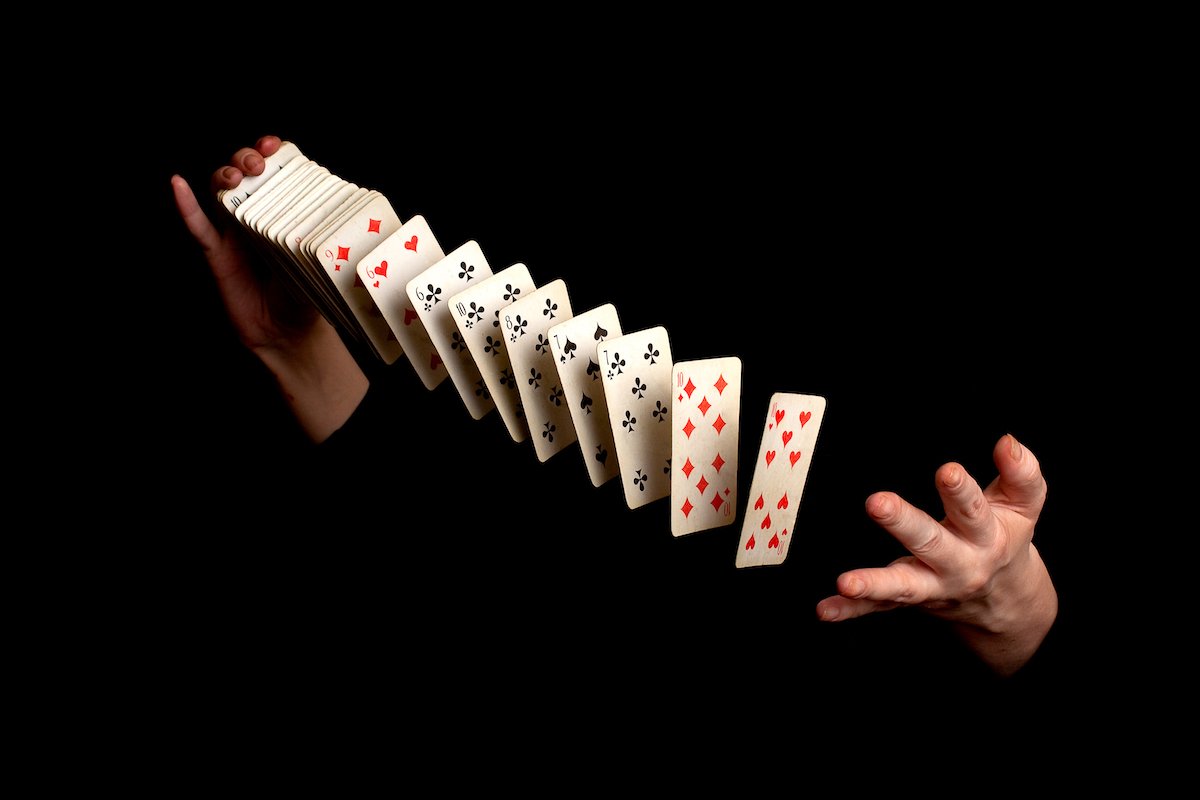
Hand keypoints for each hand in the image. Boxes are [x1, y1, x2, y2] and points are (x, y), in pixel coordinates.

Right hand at [172, 136, 367, 441]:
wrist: (292, 336)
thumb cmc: (313, 296)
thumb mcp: (330, 261)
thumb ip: (338, 239)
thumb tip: (374, 219)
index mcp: (288, 211)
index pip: (277, 171)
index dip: (273, 153)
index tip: (275, 146)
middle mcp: (260, 215)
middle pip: (245, 172)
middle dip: (248, 158)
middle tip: (258, 164)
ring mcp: (236, 232)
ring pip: (221, 191)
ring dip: (224, 174)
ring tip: (236, 176)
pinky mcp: (218, 254)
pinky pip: (198, 226)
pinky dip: (186, 205)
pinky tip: (178, 184)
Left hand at [816, 434, 1057, 675]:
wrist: (1006, 602)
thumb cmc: (1006, 538)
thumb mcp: (1024, 507)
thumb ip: (1021, 473)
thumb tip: (1008, 441)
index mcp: (987, 537)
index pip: (974, 511)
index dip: (960, 491)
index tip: (947, 471)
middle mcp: (959, 565)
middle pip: (931, 543)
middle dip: (904, 524)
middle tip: (877, 503)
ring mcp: (931, 588)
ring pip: (902, 586)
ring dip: (874, 583)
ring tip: (846, 581)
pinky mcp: (907, 601)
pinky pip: (877, 607)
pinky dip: (851, 610)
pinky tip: (825, 609)